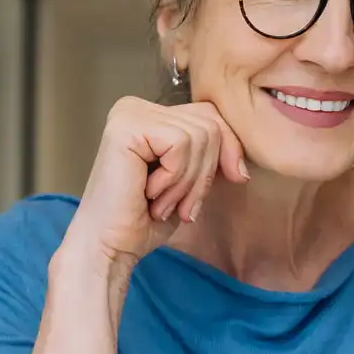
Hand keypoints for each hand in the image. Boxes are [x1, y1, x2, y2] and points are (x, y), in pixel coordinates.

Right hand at [63, 96, 248, 268]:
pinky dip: (174, 179)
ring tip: (160, 201)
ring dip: (187, 182)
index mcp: (151, 114)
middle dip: (204, 173)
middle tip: (177, 203)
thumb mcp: (190, 181)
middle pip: (210, 124)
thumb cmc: (145, 219)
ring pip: (200, 136)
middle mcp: (137, 106)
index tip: (211, 191)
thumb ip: (212, 157)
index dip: (226, 153)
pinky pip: (180, 144)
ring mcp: (130, 113)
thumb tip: (243, 164)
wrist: (111, 247)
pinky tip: (149, 193)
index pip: (212, 116)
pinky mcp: (127, 126)